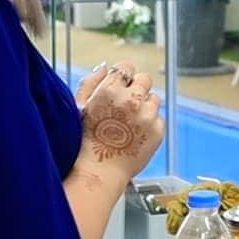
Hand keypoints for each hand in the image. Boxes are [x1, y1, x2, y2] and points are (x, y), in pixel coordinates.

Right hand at [74, 61, 163, 189]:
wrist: (99, 171)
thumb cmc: (85, 141)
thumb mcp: (79, 107)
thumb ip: (91, 82)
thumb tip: (105, 67)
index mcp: (110, 91)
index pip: (126, 67)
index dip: (122, 77)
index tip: (120, 87)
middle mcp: (131, 100)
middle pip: (144, 79)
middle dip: (136, 89)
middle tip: (125, 106)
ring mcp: (147, 116)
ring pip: (153, 98)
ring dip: (144, 106)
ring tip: (129, 123)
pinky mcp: (158, 130)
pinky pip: (158, 118)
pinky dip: (150, 124)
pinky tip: (135, 134)